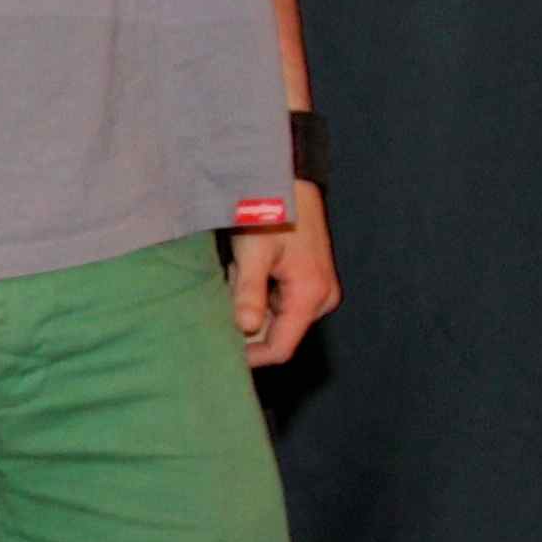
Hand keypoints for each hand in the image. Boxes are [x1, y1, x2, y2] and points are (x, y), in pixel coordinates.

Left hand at [229, 184, 340, 367]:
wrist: (289, 184)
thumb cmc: (271, 213)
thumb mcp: (253, 252)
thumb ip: (249, 291)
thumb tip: (244, 327)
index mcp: (311, 295)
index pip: (280, 348)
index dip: (250, 356)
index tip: (219, 351)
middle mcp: (322, 299)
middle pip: (277, 334)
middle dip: (245, 321)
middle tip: (227, 288)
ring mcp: (319, 292)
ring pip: (275, 319)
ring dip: (249, 304)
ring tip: (238, 270)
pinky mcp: (311, 284)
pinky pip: (279, 304)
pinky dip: (257, 294)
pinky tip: (247, 268)